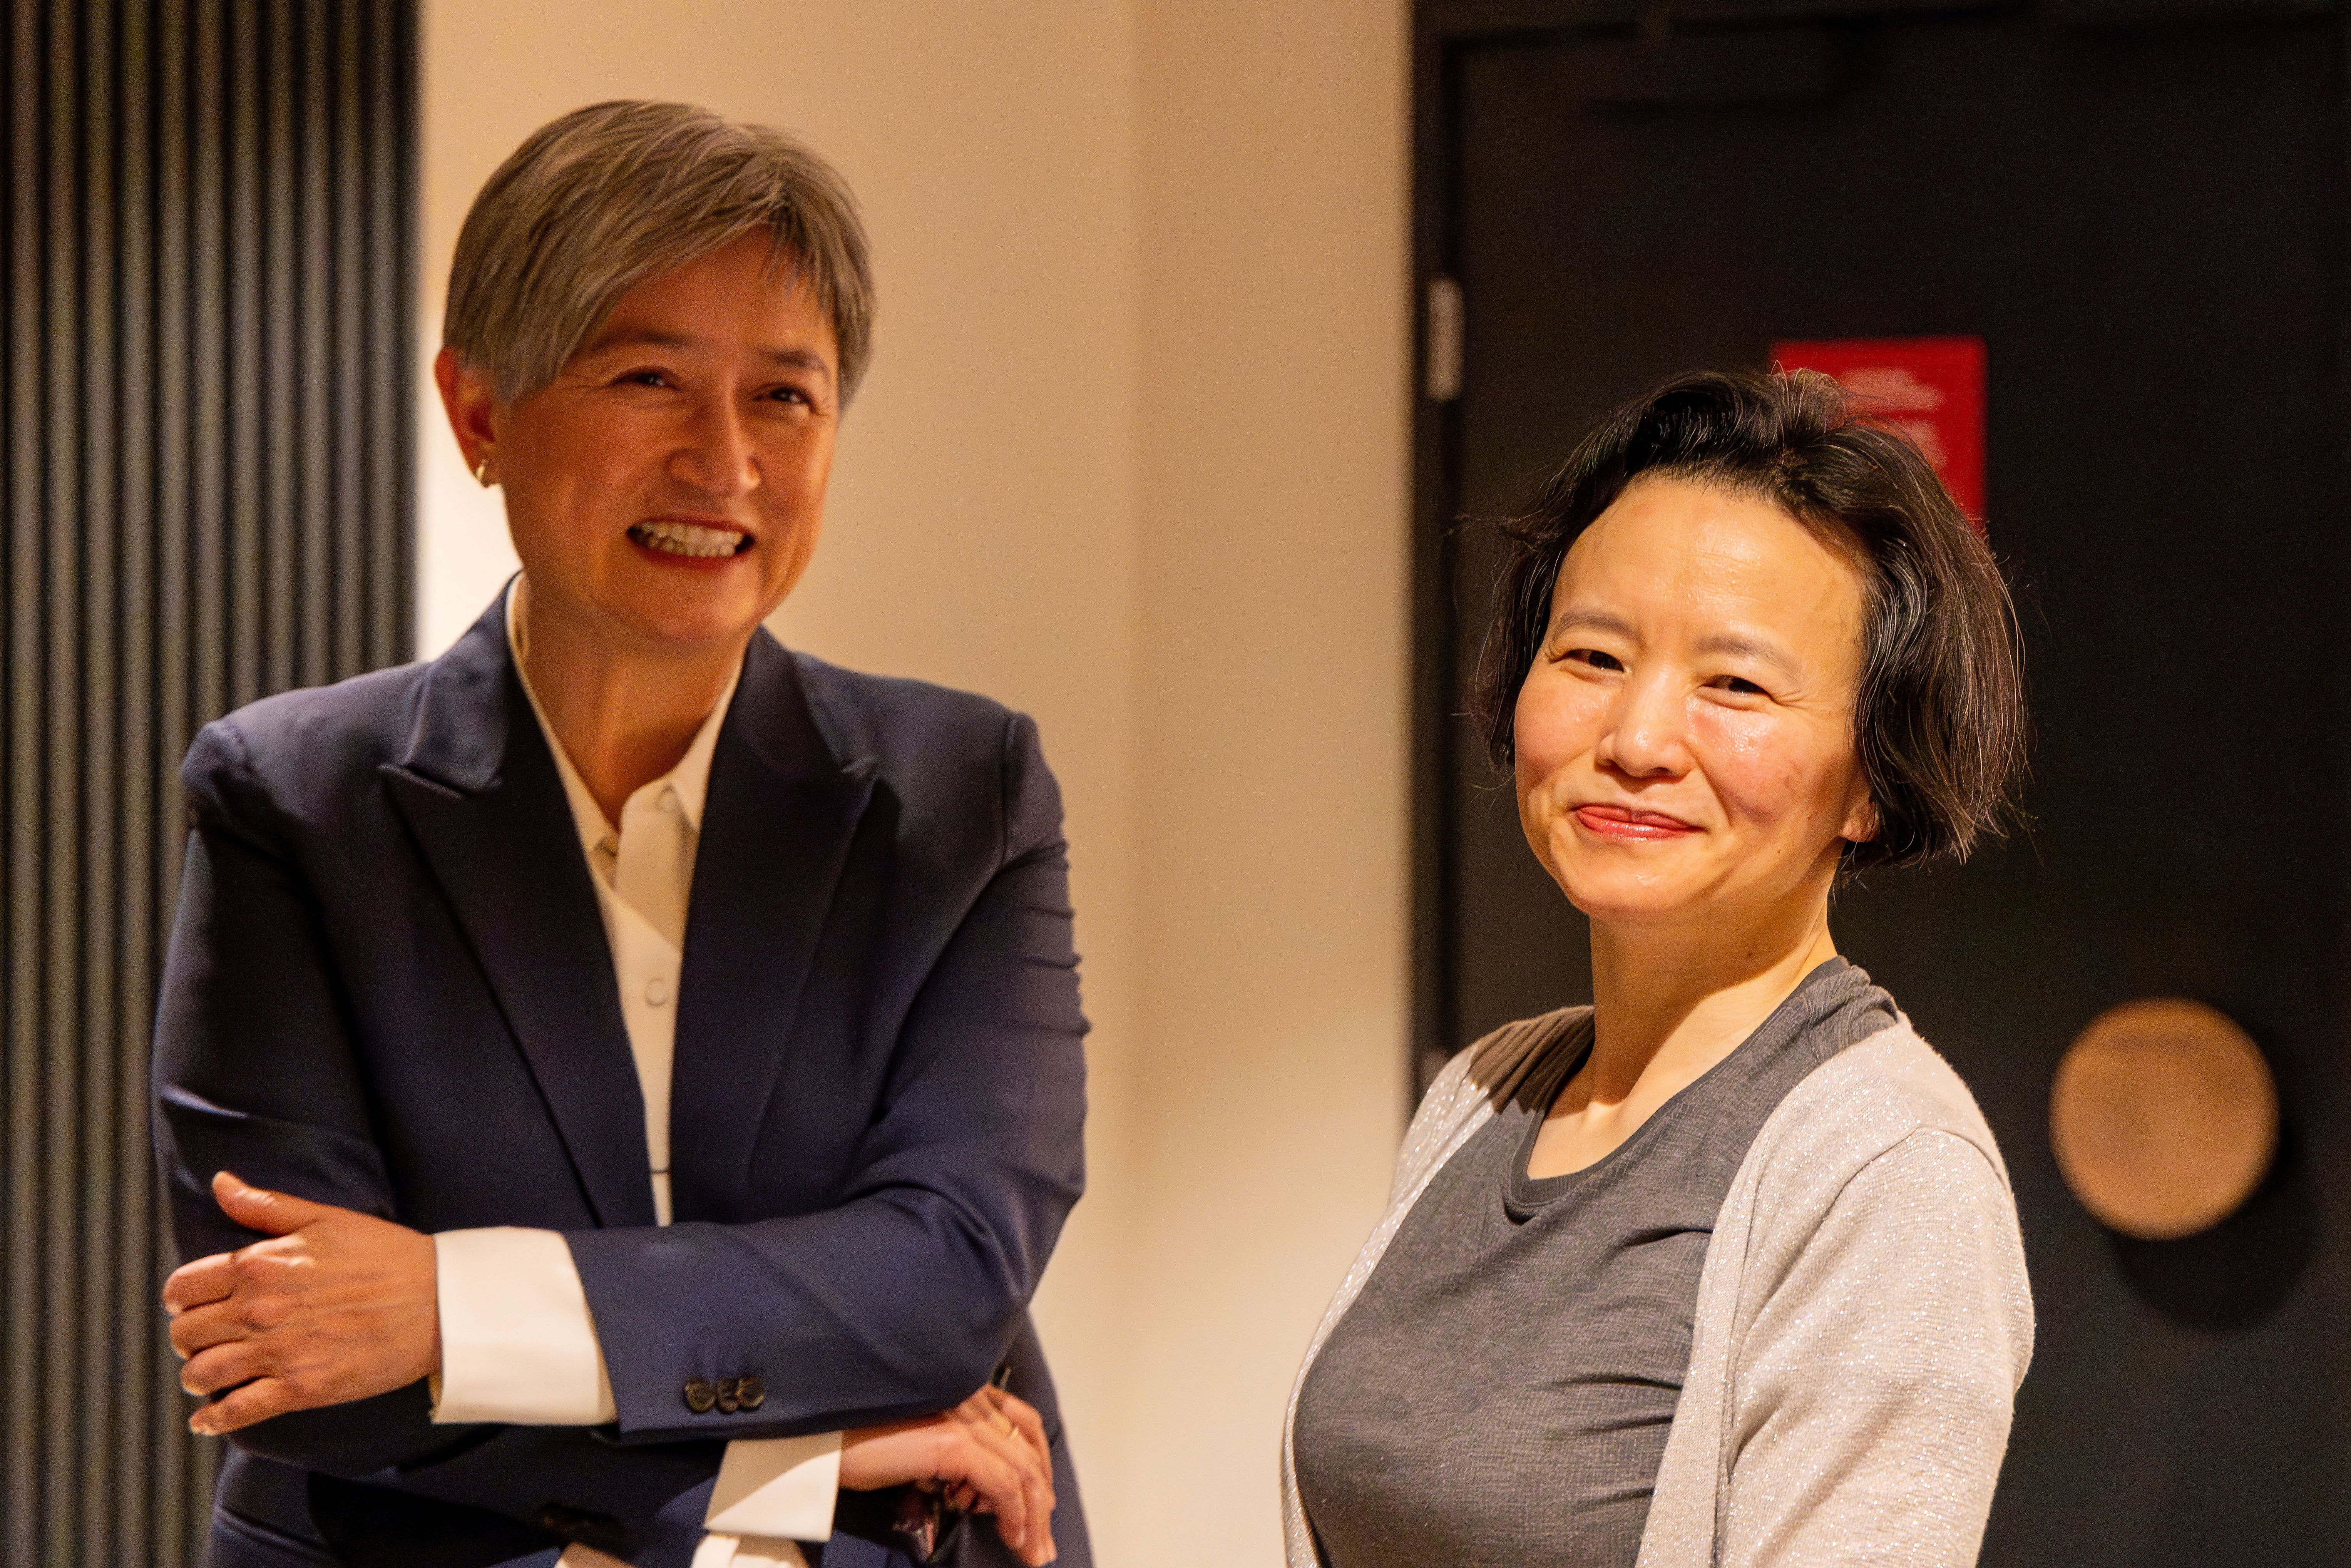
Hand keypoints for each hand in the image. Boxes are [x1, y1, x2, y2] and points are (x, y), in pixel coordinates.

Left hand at [163, 1171, 439, 1435]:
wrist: (438, 1302)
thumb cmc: (387, 1255)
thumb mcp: (326, 1219)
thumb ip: (266, 1205)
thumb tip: (222, 1183)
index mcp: (260, 1265)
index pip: (183, 1287)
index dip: (181, 1298)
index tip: (191, 1305)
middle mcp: (259, 1310)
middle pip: (185, 1335)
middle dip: (188, 1338)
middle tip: (205, 1341)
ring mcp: (278, 1352)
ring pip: (202, 1374)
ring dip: (197, 1377)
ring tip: (207, 1376)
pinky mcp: (301, 1388)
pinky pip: (237, 1412)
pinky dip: (214, 1420)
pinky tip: (208, 1420)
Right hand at [841, 1384, 1056, 1565]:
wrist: (824, 1444)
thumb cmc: (862, 1446)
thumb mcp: (921, 1447)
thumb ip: (956, 1455)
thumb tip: (983, 1495)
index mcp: (966, 1391)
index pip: (1024, 1423)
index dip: (1040, 1466)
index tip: (1042, 1507)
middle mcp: (971, 1398)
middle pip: (1028, 1451)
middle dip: (1042, 1502)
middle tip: (1043, 1546)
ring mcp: (963, 1419)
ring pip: (1021, 1471)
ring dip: (1034, 1518)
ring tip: (1032, 1554)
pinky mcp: (951, 1443)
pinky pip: (1001, 1483)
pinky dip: (1013, 1512)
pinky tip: (1013, 1536)